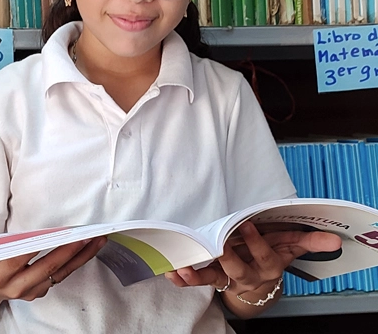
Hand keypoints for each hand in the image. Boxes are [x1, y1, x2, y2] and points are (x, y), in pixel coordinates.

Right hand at [0, 236, 106, 301]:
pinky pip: (61, 277)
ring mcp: (28, 292)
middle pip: (47, 268)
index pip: (20, 258)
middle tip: (87, 235)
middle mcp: (14, 286)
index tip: (57, 232)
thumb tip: (5, 215)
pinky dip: (75, 262)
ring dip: (81, 256)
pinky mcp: (39, 292)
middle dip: (69, 250)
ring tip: (97, 240)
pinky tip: (88, 249)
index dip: (39, 245)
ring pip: (60, 274)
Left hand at [165, 221, 341, 296]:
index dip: (255, 242)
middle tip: (216, 245)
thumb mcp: (290, 247)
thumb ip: (309, 241)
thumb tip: (334, 238)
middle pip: (237, 269)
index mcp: (267, 264)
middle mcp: (247, 273)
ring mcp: (228, 277)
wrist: (259, 280)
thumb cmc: (272, 254)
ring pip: (213, 278)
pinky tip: (172, 273)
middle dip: (227, 258)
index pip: (263, 255)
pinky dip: (183, 278)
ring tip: (182, 268)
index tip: (245, 225)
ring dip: (197, 274)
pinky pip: (198, 280)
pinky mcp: (213, 277)